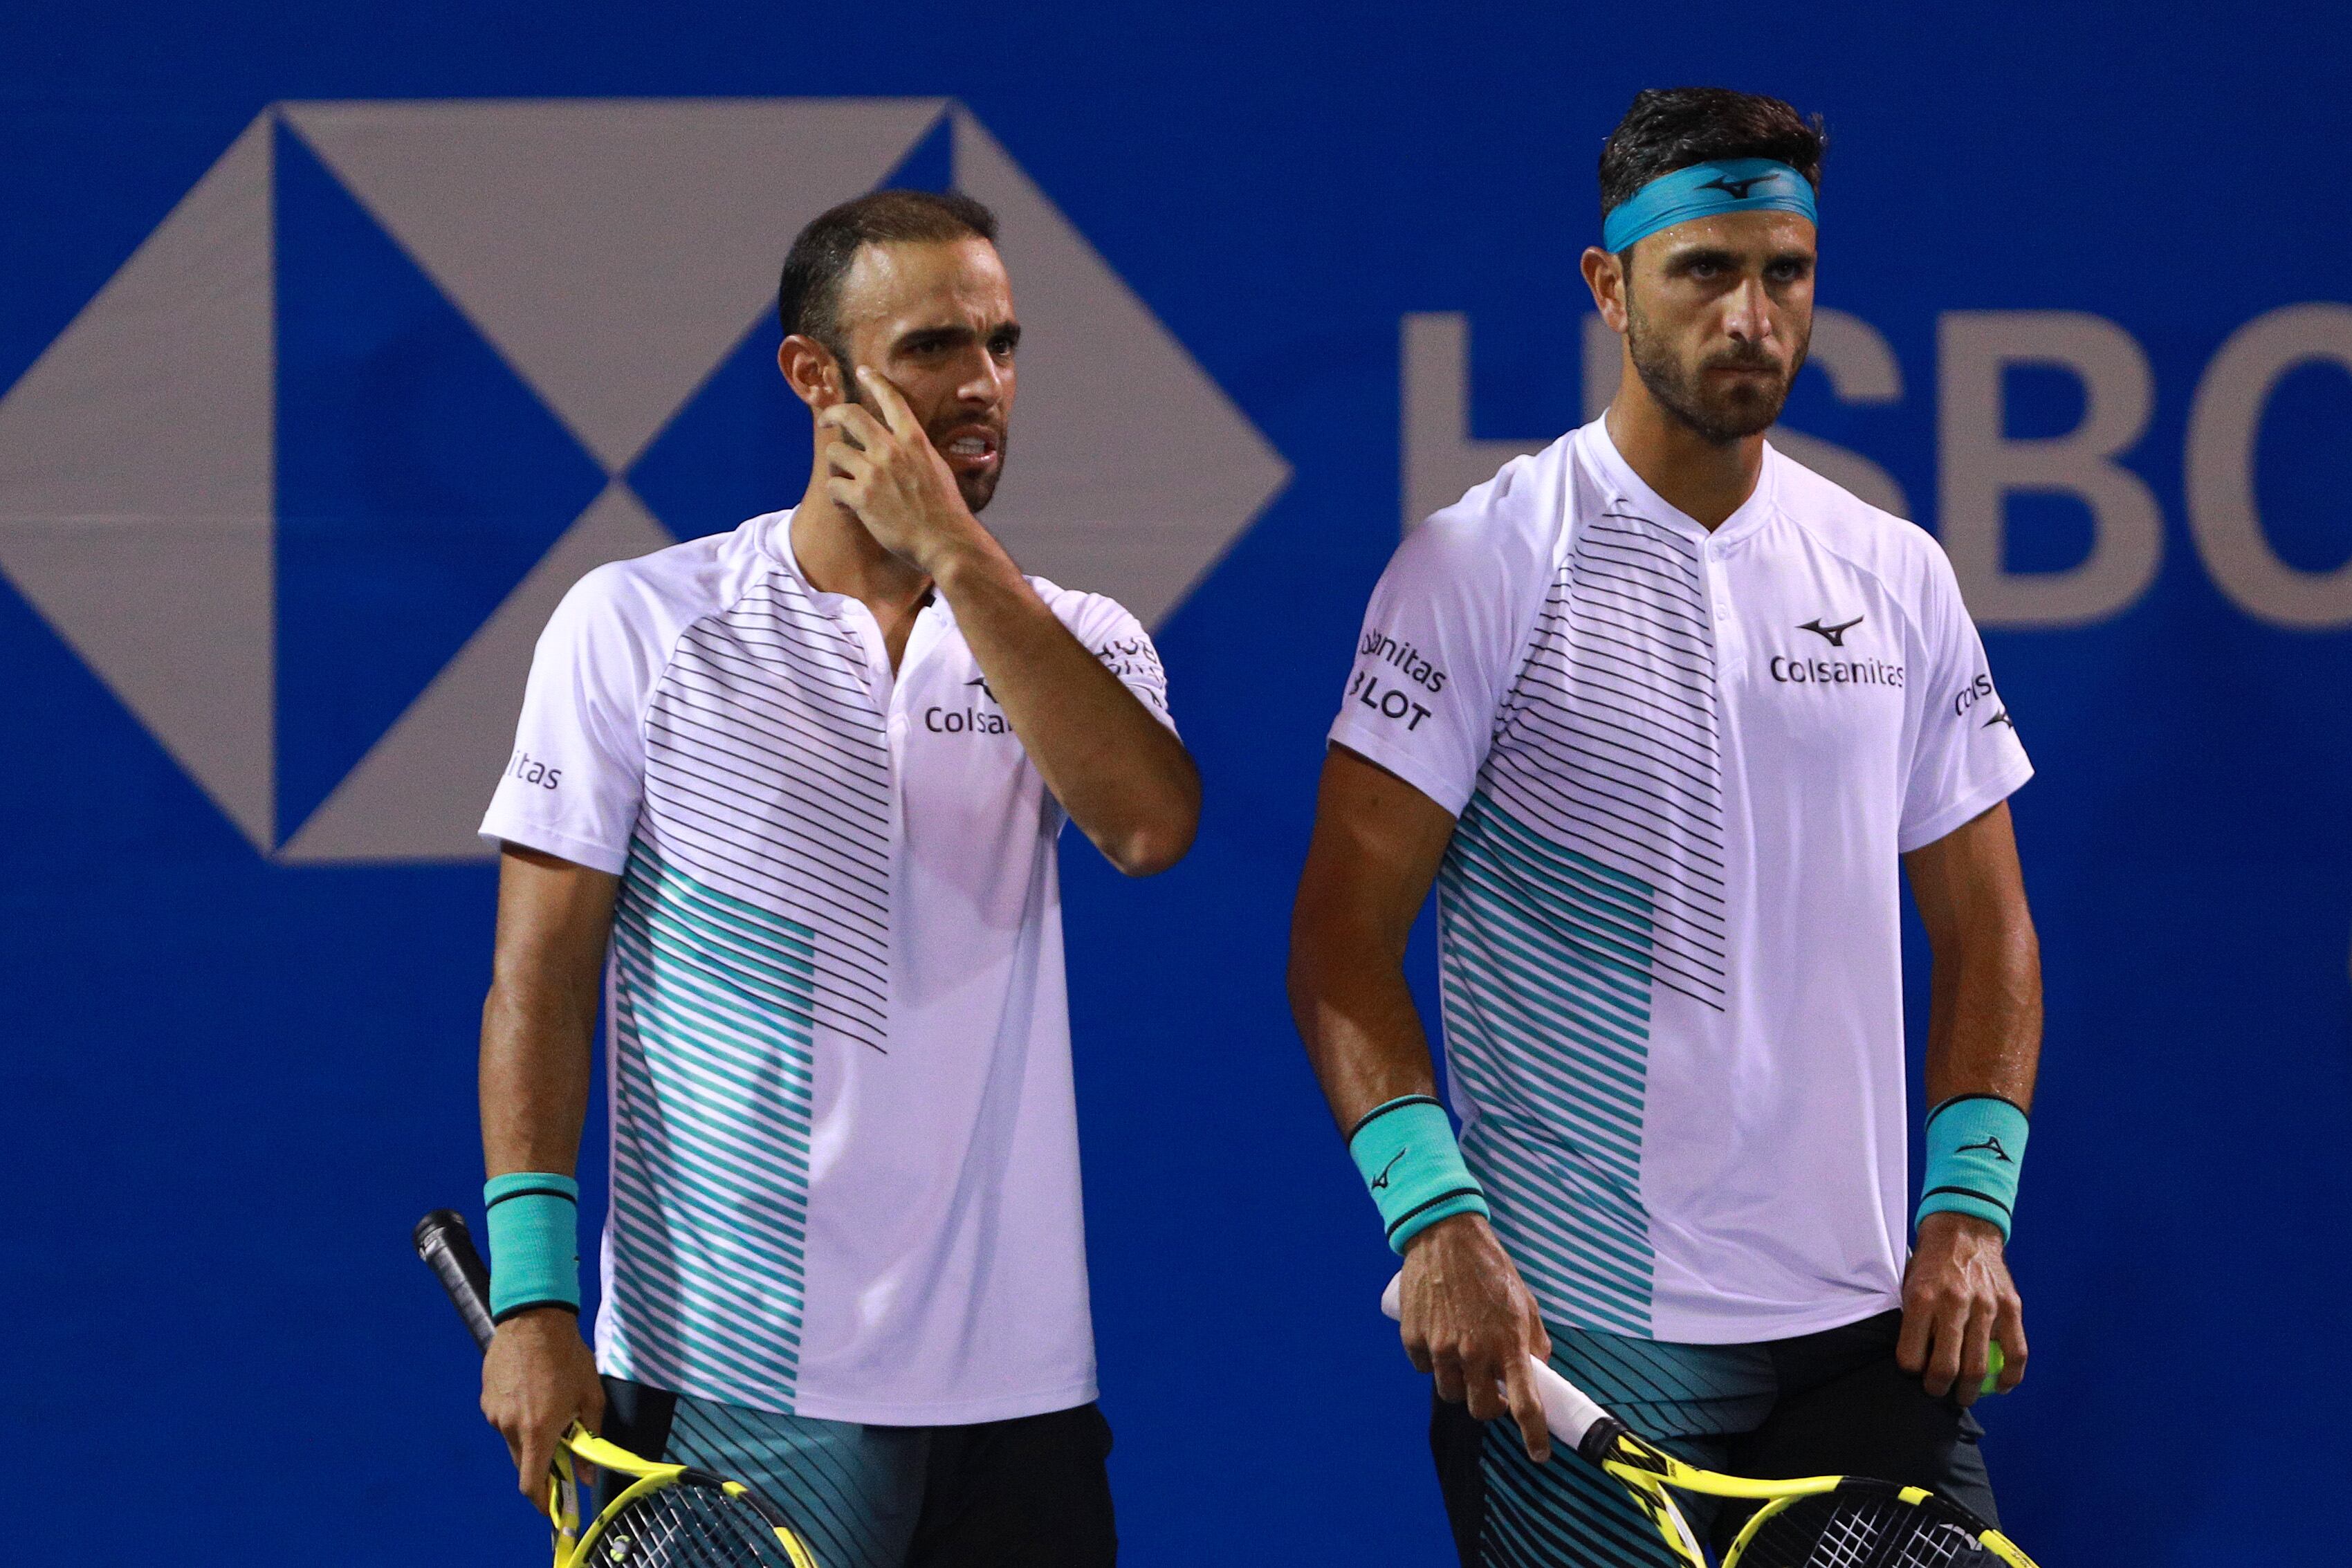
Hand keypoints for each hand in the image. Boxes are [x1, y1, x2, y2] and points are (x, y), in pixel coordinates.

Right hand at [482, 1307, 603, 1513]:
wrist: (534, 1319)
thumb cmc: (568, 1356)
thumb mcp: (590, 1396)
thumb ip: (589, 1437)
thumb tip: (588, 1474)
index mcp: (537, 1430)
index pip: (531, 1483)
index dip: (541, 1501)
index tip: (552, 1508)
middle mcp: (510, 1427)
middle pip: (523, 1464)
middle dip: (541, 1465)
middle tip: (561, 1452)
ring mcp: (494, 1413)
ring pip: (513, 1441)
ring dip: (530, 1437)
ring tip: (549, 1408)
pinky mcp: (486, 1399)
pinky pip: (504, 1420)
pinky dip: (519, 1418)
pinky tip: (533, 1394)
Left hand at [818, 368, 983, 573]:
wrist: (946, 540)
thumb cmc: (947, 511)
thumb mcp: (938, 470)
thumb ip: (918, 455)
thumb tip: (911, 449)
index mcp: (914, 441)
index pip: (892, 400)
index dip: (875, 381)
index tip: (863, 371)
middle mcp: (892, 450)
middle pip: (851, 415)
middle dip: (833, 413)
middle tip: (826, 421)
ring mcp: (874, 472)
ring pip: (836, 450)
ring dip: (836, 465)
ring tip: (843, 480)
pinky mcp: (861, 497)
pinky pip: (833, 485)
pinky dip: (837, 496)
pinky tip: (847, 506)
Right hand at [1398, 1214, 1554, 1460]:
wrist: (1445, 1236)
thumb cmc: (1490, 1268)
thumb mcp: (1525, 1302)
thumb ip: (1533, 1342)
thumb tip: (1535, 1371)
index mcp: (1507, 1344)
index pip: (1525, 1405)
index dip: (1534, 1436)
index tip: (1538, 1455)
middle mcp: (1473, 1352)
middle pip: (1481, 1408)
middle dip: (1488, 1403)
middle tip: (1490, 1385)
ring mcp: (1440, 1347)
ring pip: (1450, 1393)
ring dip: (1459, 1383)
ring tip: (1461, 1355)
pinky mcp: (1413, 1338)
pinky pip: (1424, 1368)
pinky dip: (1432, 1361)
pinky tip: (1438, 1337)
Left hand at [1898, 1212, 2025, 1405]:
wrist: (1963, 1229)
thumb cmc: (1930, 1263)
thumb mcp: (1910, 1284)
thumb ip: (1913, 1319)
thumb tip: (1913, 1360)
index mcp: (1922, 1298)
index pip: (1912, 1354)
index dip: (1911, 1372)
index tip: (1913, 1375)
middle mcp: (1954, 1302)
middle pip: (1947, 1366)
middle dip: (1939, 1388)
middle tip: (1937, 1393)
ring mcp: (1986, 1305)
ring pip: (1980, 1365)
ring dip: (1970, 1390)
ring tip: (1963, 1397)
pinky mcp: (2010, 1306)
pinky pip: (2016, 1352)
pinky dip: (2010, 1376)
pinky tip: (2000, 1387)